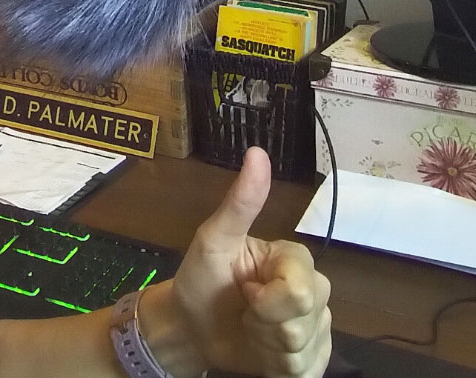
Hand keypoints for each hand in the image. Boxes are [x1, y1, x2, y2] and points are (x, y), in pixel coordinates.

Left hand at [165, 147, 331, 377]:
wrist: (190, 327)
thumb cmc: (200, 278)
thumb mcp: (213, 239)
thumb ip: (240, 202)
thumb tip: (257, 152)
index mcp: (294, 258)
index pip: (300, 290)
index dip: (266, 299)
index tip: (244, 289)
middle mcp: (314, 289)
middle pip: (307, 320)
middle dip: (265, 323)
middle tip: (245, 311)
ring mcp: (316, 326)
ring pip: (306, 349)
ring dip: (267, 346)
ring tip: (249, 329)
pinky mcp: (312, 357)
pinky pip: (307, 371)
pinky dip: (277, 368)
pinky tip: (261, 351)